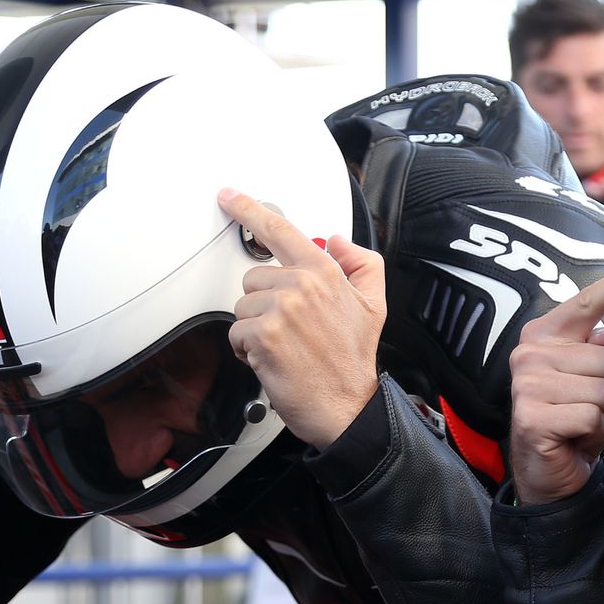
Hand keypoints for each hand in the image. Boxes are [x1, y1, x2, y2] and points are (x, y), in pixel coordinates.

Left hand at [220, 188, 384, 448]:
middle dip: (266, 304)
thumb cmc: (353, 360)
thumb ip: (362, 263)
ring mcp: (281, 309)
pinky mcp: (263, 335)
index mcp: (324, 272)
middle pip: (255, 278)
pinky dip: (248, 351)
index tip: (229, 197)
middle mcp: (301, 285)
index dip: (249, 209)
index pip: (280, 231)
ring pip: (243, 307)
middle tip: (291, 329)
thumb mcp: (374, 304)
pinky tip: (272, 360)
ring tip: (284, 346)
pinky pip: (236, 333)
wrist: (346, 407)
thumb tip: (337, 241)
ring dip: (256, 329)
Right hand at [508, 268, 603, 503]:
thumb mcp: (592, 379)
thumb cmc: (571, 420)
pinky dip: (594, 433)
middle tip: (586, 407)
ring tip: (581, 423)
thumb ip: (601, 350)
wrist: (550, 471)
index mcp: (543, 337)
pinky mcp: (533, 416)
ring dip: (603, 414)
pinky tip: (576, 438)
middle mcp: (530, 355)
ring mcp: (528, 385)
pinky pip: (593, 416)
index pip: (584, 305)